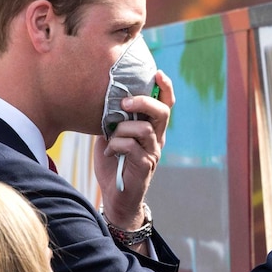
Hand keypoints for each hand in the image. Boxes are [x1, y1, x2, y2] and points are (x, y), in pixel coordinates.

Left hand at [94, 70, 174, 228]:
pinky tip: (108, 153)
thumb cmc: (113, 165)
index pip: (166, 105)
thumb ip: (114, 121)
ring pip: (143, 129)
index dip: (165, 89)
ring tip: (110, 138)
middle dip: (144, 102)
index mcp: (152, 130)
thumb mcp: (111, 137)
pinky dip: (116, 145)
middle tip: (124, 103)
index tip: (158, 73)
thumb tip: (106, 103)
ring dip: (122, 129)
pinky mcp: (145, 166)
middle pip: (162, 112)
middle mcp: (157, 140)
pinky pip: (131, 146)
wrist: (116, 198)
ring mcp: (153, 153)